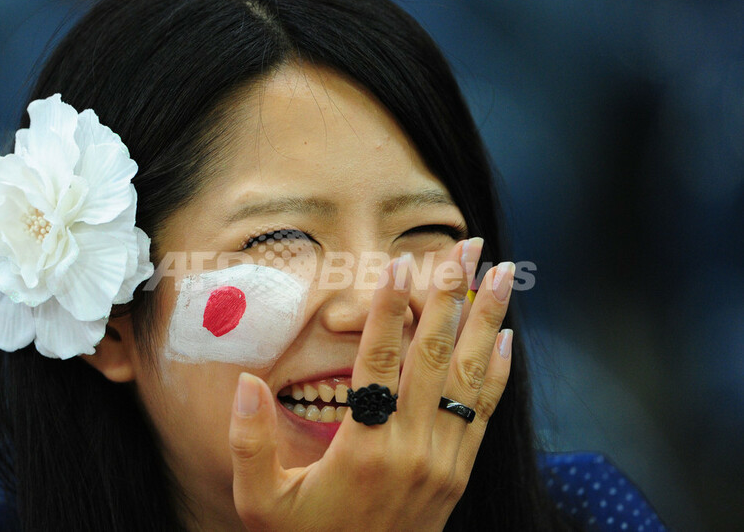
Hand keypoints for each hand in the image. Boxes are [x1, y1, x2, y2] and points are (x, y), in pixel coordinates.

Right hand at [228, 239, 513, 530]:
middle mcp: (411, 448)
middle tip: (467, 247)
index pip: (379, 363)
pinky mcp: (458, 473)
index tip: (401, 263)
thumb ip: (248, 443)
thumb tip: (244, 383)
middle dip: (450, 295)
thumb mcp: (260, 503)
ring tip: (504, 275)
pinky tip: (507, 338)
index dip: (389, 310)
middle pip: (434, 355)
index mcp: (363, 449)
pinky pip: (482, 414)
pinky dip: (495, 373)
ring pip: (468, 376)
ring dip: (486, 320)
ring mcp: (442, 460)